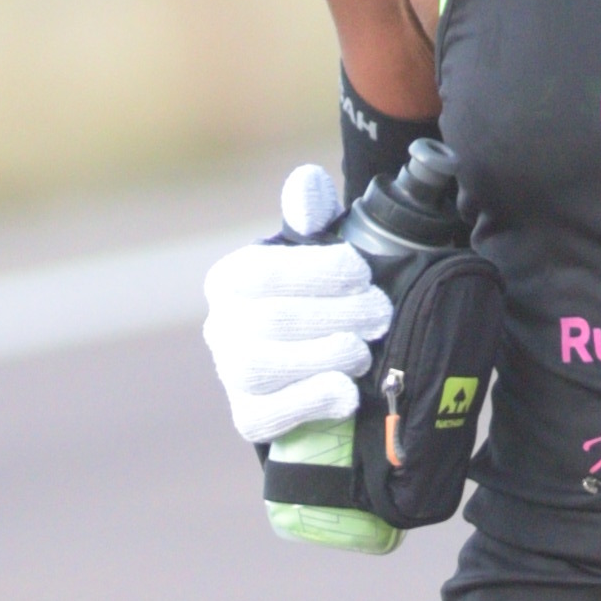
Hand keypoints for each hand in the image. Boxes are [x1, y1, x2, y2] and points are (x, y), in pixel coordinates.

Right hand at [200, 165, 386, 445]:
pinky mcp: (246, 418)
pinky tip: (346, 394)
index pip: (264, 273)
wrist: (320, 365)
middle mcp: (220, 326)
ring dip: (322, 357)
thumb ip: (314, 218)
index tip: (363, 274)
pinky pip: (265, 416)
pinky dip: (308, 403)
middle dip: (335, 316)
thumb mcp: (320, 254)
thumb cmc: (320, 300)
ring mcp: (229, 375)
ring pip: (261, 368)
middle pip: (270, 321)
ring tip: (363, 353)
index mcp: (231, 279)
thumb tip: (307, 182)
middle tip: (381, 315)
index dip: (317, 272)